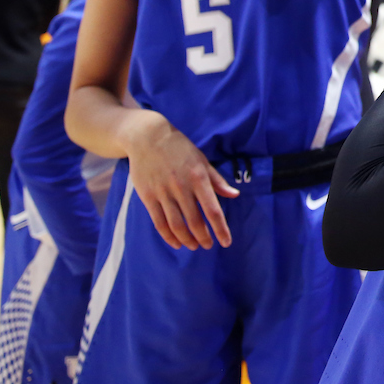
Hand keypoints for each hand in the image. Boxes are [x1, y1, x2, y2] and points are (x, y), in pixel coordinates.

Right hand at [122, 110, 238, 249]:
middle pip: (194, 221)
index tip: (226, 243)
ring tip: (194, 246)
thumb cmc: (180, 149)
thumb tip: (235, 195)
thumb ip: (217, 181)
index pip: (213, 210)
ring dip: (187, 239)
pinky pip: (159, 222)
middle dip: (204, 237)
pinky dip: (168, 236)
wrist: (148, 138)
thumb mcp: (202, 160)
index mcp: (199, 178)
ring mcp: (163, 193)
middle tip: (208, 245)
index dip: (221, 229)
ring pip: (176, 225)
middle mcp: (182, 188)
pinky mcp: (148, 196)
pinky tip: (176, 243)